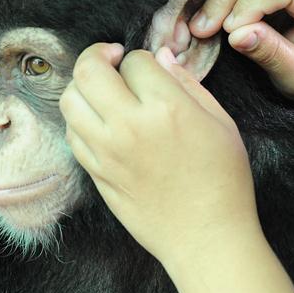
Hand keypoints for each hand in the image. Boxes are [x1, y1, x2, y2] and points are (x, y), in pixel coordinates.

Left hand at [59, 43, 258, 268]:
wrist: (206, 237)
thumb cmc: (224, 182)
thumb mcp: (221, 123)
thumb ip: (188, 85)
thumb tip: (162, 59)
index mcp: (167, 108)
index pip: (135, 60)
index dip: (142, 58)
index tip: (151, 68)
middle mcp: (129, 125)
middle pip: (89, 70)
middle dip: (99, 55)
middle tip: (112, 58)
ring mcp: (107, 151)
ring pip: (69, 100)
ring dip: (83, 86)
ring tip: (102, 89)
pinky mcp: (96, 174)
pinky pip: (72, 134)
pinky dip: (80, 119)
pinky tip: (101, 121)